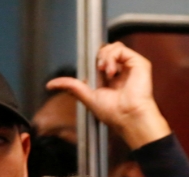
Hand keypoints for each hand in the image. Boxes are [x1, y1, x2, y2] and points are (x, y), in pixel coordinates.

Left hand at [46, 42, 170, 149]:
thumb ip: (71, 86)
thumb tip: (50, 85)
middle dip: (97, 57)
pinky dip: (112, 56)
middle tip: (99, 71)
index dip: (92, 61)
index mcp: (111, 79)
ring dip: (104, 56)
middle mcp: (122, 72)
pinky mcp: (139, 63)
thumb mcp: (87, 97)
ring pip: (112, 46)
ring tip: (106, 72)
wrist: (129, 118)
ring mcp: (131, 67)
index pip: (99, 60)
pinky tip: (112, 71)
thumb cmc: (114, 114)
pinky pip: (121, 48)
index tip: (90, 70)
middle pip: (105, 50)